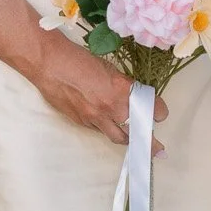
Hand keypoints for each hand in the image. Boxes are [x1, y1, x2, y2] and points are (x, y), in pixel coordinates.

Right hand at [34, 33, 168, 149]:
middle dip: (149, 141)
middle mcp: (112, 107)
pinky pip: (100, 131)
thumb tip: (132, 98)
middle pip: (138, 132)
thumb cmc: (79, 59)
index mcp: (122, 90)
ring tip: (137, 144)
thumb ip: (123, 86)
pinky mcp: (82, 123)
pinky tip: (107, 124)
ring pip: (119, 137)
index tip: (161, 114)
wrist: (50, 64)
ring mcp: (96, 118)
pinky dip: (106, 128)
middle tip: (159, 150)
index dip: (158, 111)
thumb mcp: (109, 69)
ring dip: (128, 139)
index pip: (151, 108)